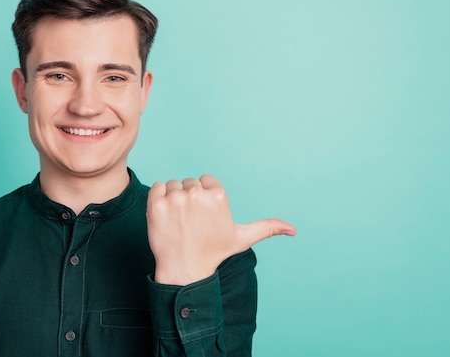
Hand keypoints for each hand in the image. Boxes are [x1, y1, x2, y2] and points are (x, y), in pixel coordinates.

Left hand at [146, 175, 295, 285]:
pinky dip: (158, 198)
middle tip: (191, 221)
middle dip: (190, 198)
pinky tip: (166, 216)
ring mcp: (175, 198)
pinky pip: (157, 187)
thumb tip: (294, 230)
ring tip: (179, 221)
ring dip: (173, 199)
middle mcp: (197, 194)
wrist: (184, 268)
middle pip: (189, 183)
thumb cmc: (213, 252)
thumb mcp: (241, 238)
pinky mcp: (155, 204)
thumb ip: (266, 228)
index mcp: (218, 195)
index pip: (207, 181)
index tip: (204, 216)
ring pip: (173, 185)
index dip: (205, 197)